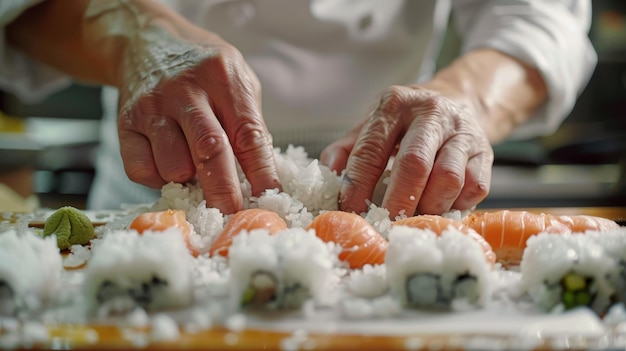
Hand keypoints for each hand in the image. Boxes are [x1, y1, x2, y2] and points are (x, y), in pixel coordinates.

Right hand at [116, 23, 279, 213]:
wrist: (145, 41)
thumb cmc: (201, 69)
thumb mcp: (237, 80)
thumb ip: (249, 123)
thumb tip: (262, 178)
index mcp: (223, 78)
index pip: (248, 135)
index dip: (261, 173)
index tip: (269, 200)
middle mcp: (186, 90)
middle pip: (209, 152)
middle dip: (224, 192)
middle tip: (234, 215)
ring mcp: (152, 106)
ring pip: (173, 167)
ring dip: (188, 181)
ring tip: (195, 169)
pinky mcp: (125, 123)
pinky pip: (141, 170)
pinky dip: (159, 179)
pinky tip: (168, 163)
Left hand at [321, 85, 492, 217]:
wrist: (456, 102)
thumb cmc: (404, 124)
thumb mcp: (371, 126)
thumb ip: (346, 151)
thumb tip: (329, 181)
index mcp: (395, 105)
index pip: (372, 149)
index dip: (358, 184)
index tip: (350, 211)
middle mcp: (432, 113)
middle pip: (414, 164)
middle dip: (396, 202)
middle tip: (384, 224)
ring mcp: (463, 133)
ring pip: (448, 179)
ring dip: (428, 207)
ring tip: (413, 217)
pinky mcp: (485, 153)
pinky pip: (474, 188)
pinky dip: (455, 205)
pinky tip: (440, 207)